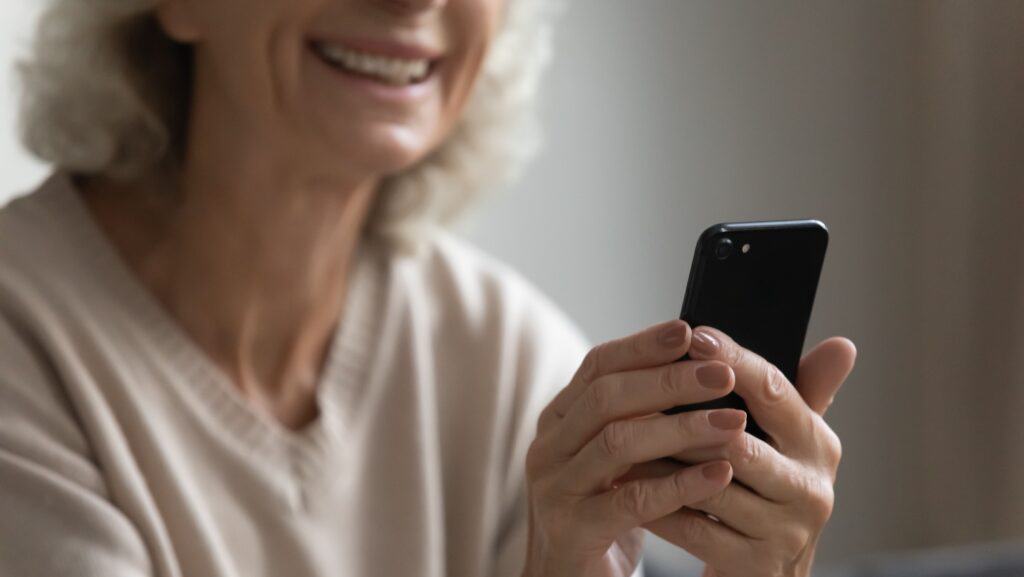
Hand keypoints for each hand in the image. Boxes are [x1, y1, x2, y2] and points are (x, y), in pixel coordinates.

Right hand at [522, 320, 744, 576]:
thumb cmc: (604, 513)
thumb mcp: (617, 458)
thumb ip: (643, 415)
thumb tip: (701, 363)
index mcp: (560, 420)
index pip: (597, 366)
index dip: (643, 346)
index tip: (690, 330)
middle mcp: (550, 447)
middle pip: (607, 397)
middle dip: (669, 380)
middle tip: (723, 373)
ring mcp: (556, 489)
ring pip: (618, 444)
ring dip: (681, 428)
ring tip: (733, 422)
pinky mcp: (573, 531)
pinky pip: (630, 502)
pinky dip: (679, 485)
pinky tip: (718, 473)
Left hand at [634, 326, 855, 576]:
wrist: (768, 574)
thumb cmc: (768, 492)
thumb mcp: (789, 442)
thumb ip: (803, 390)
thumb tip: (842, 344)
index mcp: (817, 445)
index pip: (774, 391)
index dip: (733, 360)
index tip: (693, 336)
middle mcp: (810, 488)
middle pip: (737, 439)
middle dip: (683, 417)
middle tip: (636, 393)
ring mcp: (785, 531)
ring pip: (709, 484)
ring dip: (658, 461)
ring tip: (618, 438)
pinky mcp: (755, 566)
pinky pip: (693, 528)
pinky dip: (657, 505)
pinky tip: (627, 487)